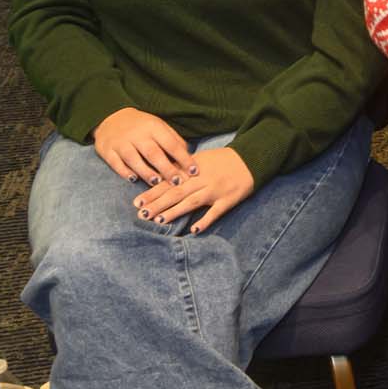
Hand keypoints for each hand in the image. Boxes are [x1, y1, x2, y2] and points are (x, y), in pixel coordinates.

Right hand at [93, 107, 196, 184]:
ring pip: (134, 159)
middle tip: (178, 182)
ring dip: (146, 172)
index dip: (183, 158)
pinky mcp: (107, 150)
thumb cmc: (141, 125)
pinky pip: (115, 162)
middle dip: (166, 169)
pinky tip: (133, 179)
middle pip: (153, 153)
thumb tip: (189, 155)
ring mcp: (121, 142)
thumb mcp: (159, 126)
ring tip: (157, 182)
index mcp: (153, 127)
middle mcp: (137, 134)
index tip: (194, 171)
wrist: (111, 116)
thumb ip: (173, 139)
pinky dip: (124, 171)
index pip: (171, 144)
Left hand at [134, 146, 254, 233]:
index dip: (152, 192)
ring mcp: (215, 189)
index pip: (169, 181)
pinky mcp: (228, 199)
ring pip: (192, 201)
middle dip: (158, 203)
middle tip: (142, 214)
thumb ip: (182, 169)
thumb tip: (161, 178)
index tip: (137, 202)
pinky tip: (194, 230)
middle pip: (176, 192)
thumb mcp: (200, 159)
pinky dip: (205, 220)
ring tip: (159, 221)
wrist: (251, 158)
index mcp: (193, 169)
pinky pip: (215, 212)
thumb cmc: (223, 160)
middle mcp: (202, 179)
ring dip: (175, 211)